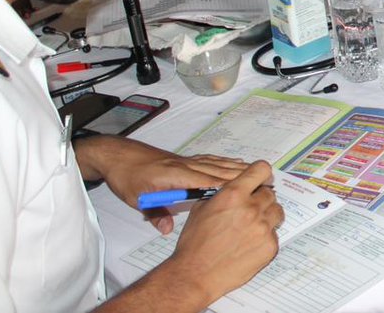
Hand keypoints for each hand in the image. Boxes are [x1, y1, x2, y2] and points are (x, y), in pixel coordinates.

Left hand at [75, 136, 247, 234]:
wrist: (117, 155)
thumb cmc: (127, 177)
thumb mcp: (136, 199)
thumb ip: (155, 214)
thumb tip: (168, 229)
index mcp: (175, 175)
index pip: (208, 180)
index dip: (229, 184)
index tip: (249, 189)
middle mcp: (185, 165)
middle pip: (219, 170)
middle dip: (243, 175)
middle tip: (266, 180)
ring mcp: (186, 161)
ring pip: (217, 163)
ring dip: (238, 168)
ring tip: (259, 172)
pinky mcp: (185, 160)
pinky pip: (211, 160)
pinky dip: (226, 163)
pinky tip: (235, 165)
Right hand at [165, 161, 282, 304]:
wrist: (195, 275)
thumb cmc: (194, 243)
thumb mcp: (201, 208)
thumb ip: (222, 194)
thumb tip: (236, 187)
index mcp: (234, 194)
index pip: (261, 170)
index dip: (262, 175)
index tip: (261, 180)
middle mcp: (251, 208)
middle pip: (270, 193)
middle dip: (260, 199)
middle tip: (249, 210)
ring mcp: (263, 227)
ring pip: (277, 211)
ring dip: (267, 216)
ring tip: (251, 226)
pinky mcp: (269, 246)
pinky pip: (274, 234)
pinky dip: (265, 237)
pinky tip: (249, 244)